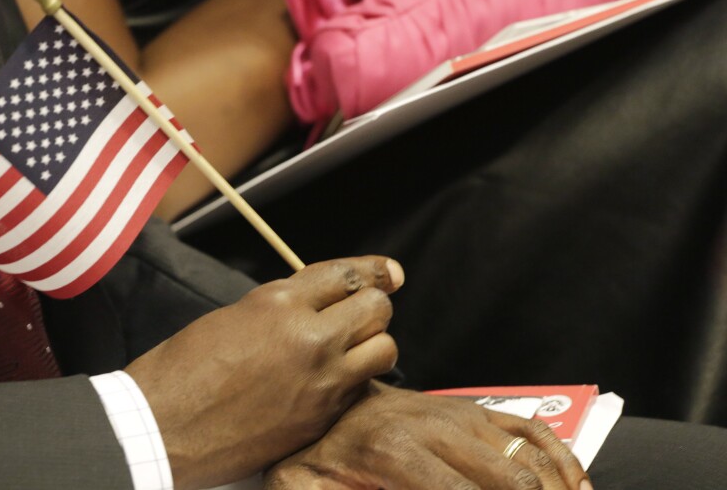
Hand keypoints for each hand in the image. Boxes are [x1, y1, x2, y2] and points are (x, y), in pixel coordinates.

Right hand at [125, 256, 403, 488]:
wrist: (160, 428)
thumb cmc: (182, 369)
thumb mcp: (232, 316)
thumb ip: (281, 306)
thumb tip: (315, 302)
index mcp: (279, 302)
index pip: (347, 274)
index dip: (372, 271)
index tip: (390, 273)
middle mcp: (309, 337)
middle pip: (376, 308)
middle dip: (370, 307)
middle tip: (356, 317)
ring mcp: (321, 381)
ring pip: (384, 349)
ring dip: (372, 345)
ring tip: (351, 351)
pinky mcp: (321, 419)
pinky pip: (361, 389)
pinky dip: (355, 380)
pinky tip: (332, 382)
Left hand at [265, 382, 591, 489]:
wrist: (329, 398)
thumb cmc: (316, 451)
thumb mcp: (301, 486)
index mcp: (394, 453)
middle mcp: (437, 428)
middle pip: (511, 481)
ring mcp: (461, 414)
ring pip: (530, 456)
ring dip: (558, 489)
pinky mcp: (476, 410)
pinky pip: (532, 431)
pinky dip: (563, 461)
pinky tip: (578, 487)